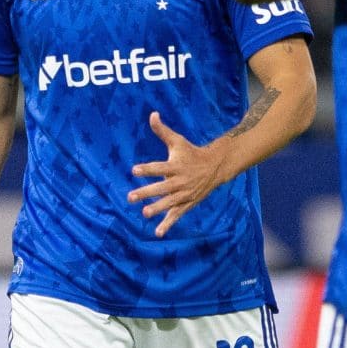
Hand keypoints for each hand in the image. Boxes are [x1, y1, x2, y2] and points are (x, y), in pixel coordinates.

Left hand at [128, 112, 227, 237]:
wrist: (215, 167)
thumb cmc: (191, 153)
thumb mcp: (178, 141)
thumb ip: (162, 131)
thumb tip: (152, 114)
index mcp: (176, 166)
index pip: (160, 167)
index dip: (147, 169)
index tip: (134, 170)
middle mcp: (180, 181)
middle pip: (162, 188)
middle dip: (147, 192)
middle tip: (130, 197)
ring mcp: (184, 194)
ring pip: (169, 203)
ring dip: (157, 208)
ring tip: (144, 213)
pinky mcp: (187, 203)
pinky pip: (177, 215)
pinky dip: (168, 224)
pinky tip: (158, 232)